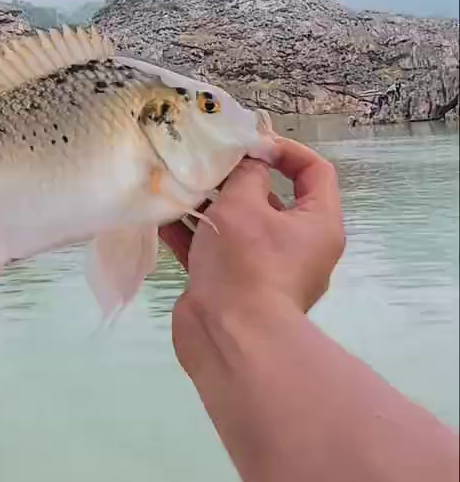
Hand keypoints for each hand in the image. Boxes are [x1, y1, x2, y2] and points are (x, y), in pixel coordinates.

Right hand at [160, 136, 345, 345]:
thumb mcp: (243, 204)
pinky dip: (193, 235)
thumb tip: (249, 161)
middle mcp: (299, 246)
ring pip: (239, 226)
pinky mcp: (235, 287)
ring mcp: (266, 269)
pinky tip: (162, 217)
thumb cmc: (247, 263)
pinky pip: (217, 251)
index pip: (315, 171)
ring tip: (177, 183)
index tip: (250, 143)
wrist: (229, 338)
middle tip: (204, 162)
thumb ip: (246, 173)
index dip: (285, 149)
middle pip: (271, 198)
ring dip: (208, 205)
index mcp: (318, 224)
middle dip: (235, 178)